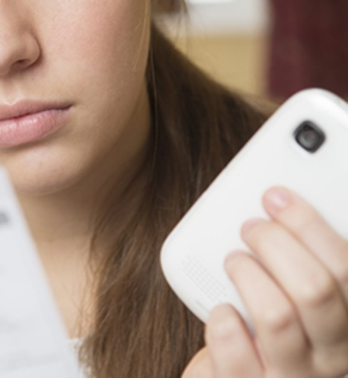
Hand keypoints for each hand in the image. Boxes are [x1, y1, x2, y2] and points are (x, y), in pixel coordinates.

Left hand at [182, 187, 347, 376]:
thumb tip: (277, 205)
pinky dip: (222, 316)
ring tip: (235, 262)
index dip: (308, 223)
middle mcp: (333, 358)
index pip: (346, 267)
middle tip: (250, 228)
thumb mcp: (302, 301)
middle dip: (274, 243)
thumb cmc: (274, 336)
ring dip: (247, 274)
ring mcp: (293, 377)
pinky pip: (232, 342)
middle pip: (315, 289)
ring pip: (276, 314)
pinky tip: (223, 310)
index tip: (276, 196)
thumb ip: (302, 264)